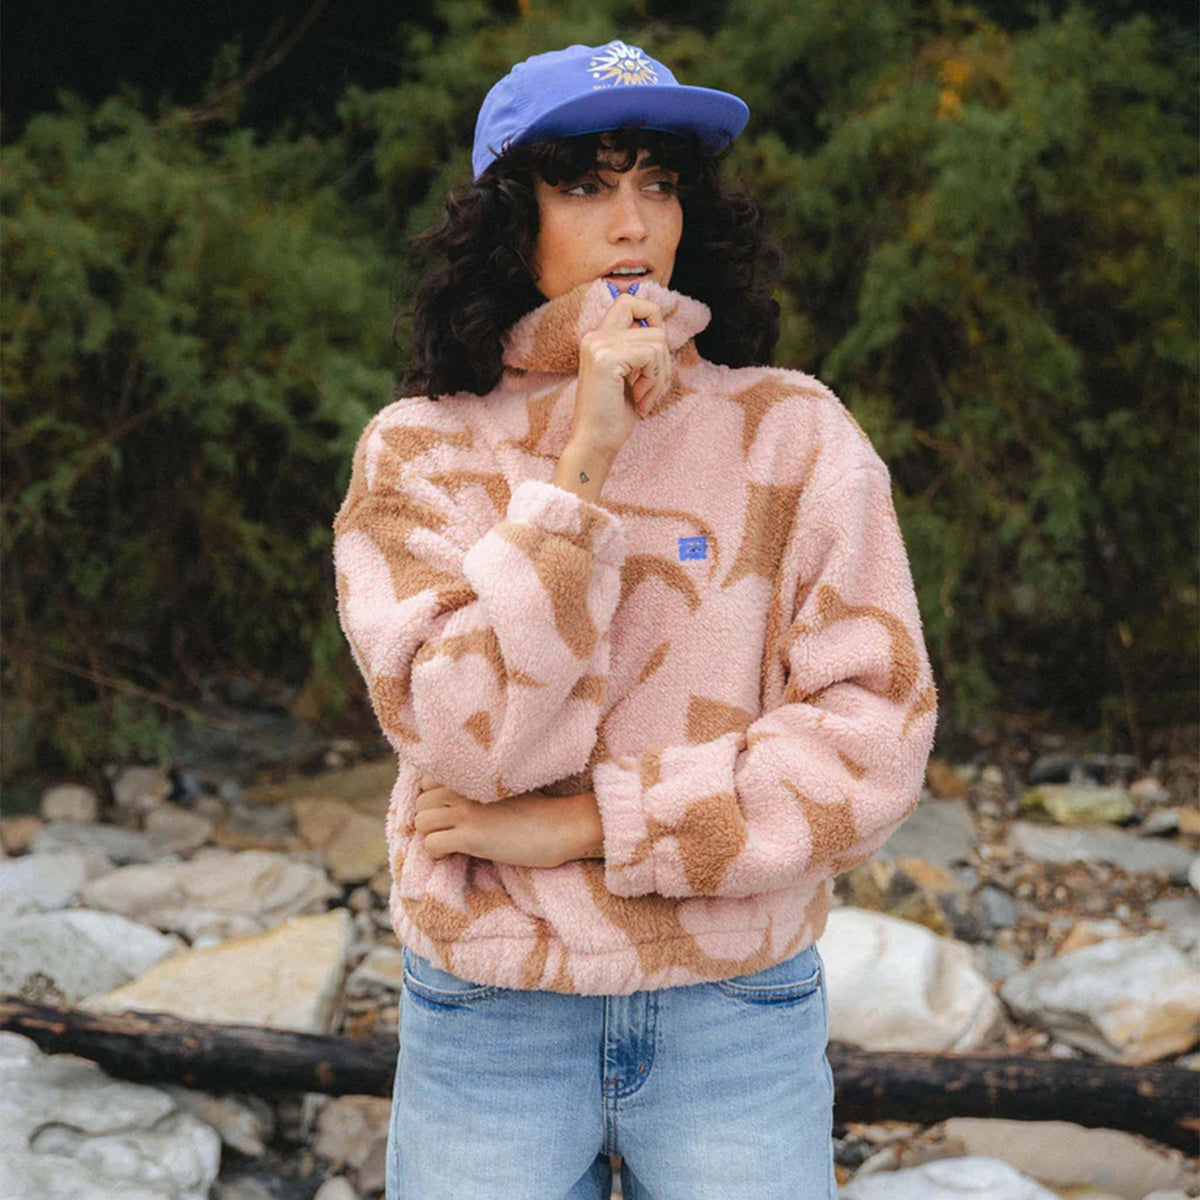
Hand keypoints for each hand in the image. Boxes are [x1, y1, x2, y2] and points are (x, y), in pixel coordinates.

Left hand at [413, 776, 595, 869]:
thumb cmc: (539, 808)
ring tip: (452, 841)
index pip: (426, 781)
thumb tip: (456, 797)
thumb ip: (478, 785)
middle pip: (421, 802)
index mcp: (472, 774)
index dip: (433, 798)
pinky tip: (455, 852)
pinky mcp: (470, 837)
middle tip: (451, 830)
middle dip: (431, 818)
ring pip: (421, 822)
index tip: (447, 811)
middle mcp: (464, 789)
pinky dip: (438, 851)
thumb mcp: (504, 786)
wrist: (561, 826)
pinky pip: (431, 844)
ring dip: (432, 834)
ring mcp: (466, 812)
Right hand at [573, 292, 671, 458]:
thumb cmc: (613, 416)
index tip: (654, 353)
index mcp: (598, 339)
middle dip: (663, 358)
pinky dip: (654, 382)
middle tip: (651, 385)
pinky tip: (640, 401)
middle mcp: (595, 337)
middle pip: (653, 325)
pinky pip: (652, 357)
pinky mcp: (606, 359)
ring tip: (643, 397)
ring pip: (658, 342)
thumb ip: (639, 350)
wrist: (594, 443)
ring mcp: (599, 346)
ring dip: (660, 376)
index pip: (630, 301)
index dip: (652, 316)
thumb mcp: (629, 376)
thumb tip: (663, 330)